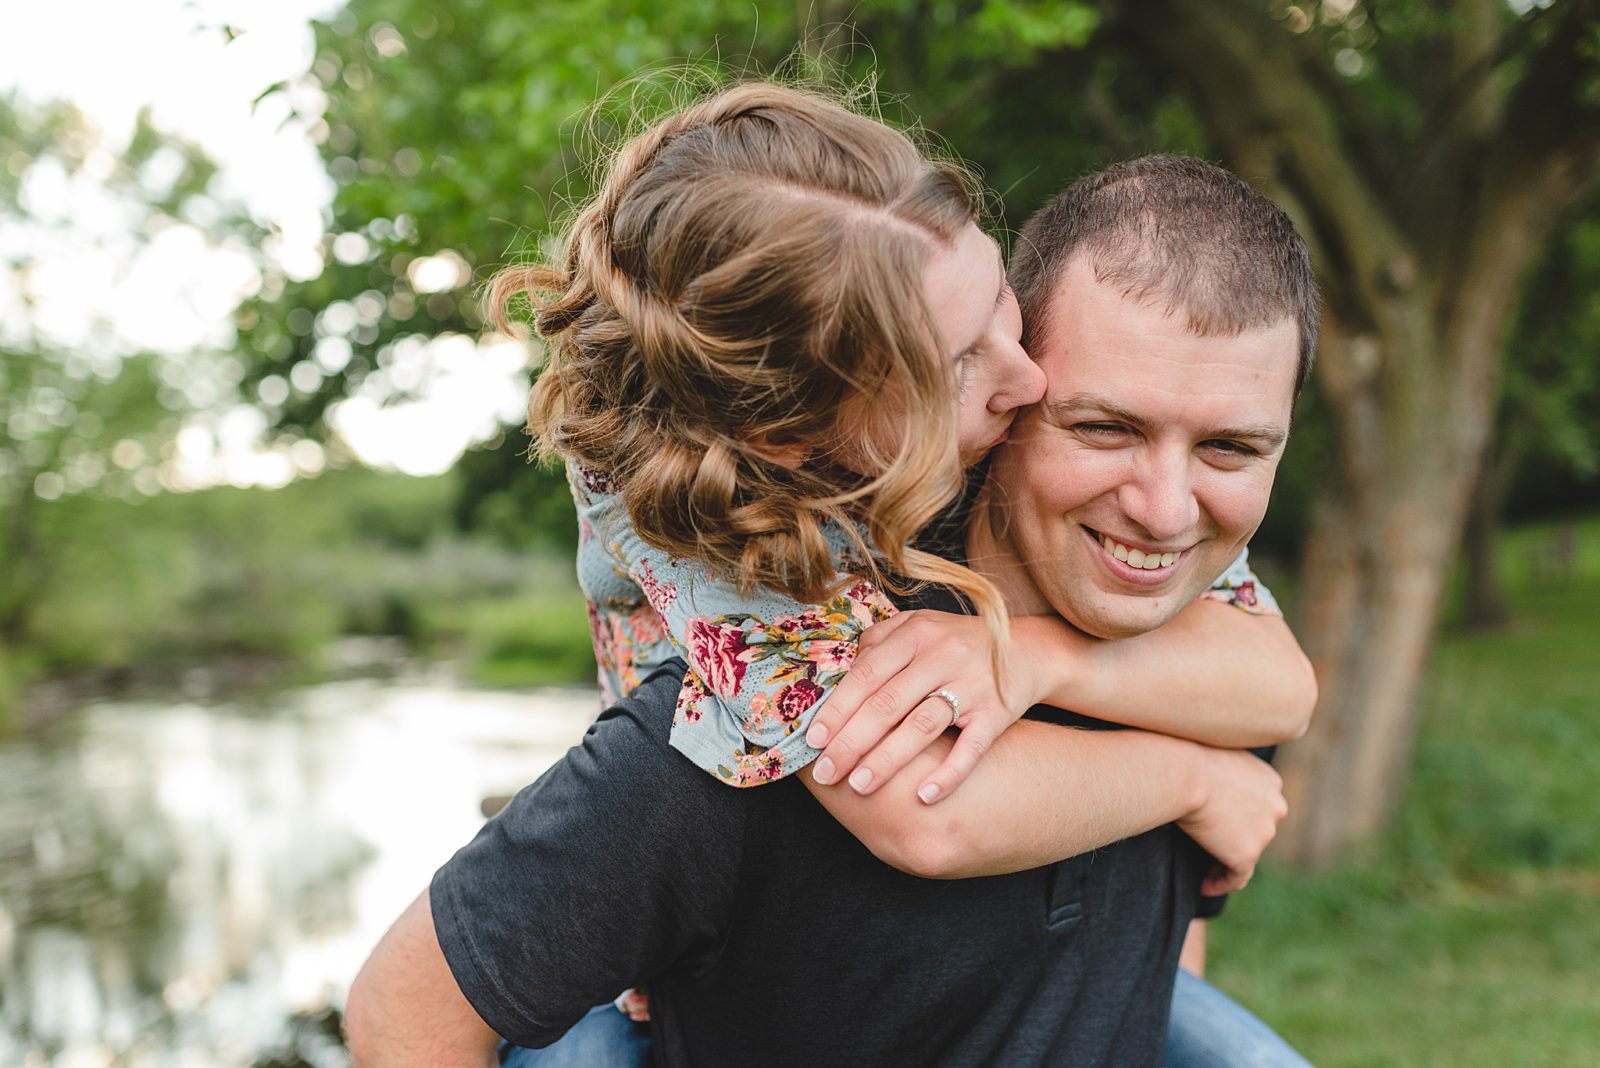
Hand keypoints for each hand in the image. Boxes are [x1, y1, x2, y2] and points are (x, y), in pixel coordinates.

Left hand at [803, 610, 1038, 802]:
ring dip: (887, 760)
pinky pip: (970, 749)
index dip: (837, 709)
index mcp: (915, 635)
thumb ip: (878, 642)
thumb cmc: (958, 641)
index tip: (812, 739)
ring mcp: (971, 685)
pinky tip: (923, 797)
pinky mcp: (997, 713)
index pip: (866, 675)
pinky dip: (947, 775)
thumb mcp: (919, 626)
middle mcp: (942, 657)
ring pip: (921, 727)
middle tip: (825, 773)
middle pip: (886, 705)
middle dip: (850, 742)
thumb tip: (834, 670)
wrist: (1028, 650)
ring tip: (858, 786)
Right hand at [1177, 747, 1287, 894]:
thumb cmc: (1187, 758)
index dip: (1243, 818)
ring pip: (1247, 854)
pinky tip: (1204, 886)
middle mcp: (1276, 806)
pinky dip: (1221, 884)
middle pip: (1259, 830)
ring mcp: (1264, 832)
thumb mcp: (1215, 755)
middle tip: (1211, 847)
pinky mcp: (1247, 854)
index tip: (1221, 825)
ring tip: (1205, 871)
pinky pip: (1237, 877)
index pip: (1261, 806)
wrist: (1184, 773)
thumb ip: (1224, 771)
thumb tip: (1206, 782)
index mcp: (1270, 781)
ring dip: (1228, 862)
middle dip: (1237, 839)